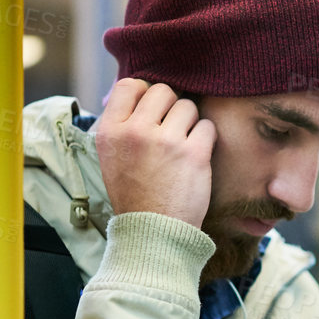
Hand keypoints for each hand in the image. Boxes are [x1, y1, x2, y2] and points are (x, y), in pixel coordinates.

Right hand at [94, 78, 214, 226]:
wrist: (153, 232)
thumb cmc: (135, 195)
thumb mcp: (111, 157)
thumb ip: (122, 125)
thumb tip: (139, 91)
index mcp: (110, 131)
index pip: (130, 85)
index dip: (145, 94)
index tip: (152, 112)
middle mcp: (135, 132)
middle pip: (163, 91)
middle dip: (171, 107)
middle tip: (170, 131)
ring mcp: (165, 141)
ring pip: (187, 106)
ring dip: (189, 123)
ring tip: (182, 147)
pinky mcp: (193, 153)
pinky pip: (207, 126)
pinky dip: (205, 139)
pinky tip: (196, 155)